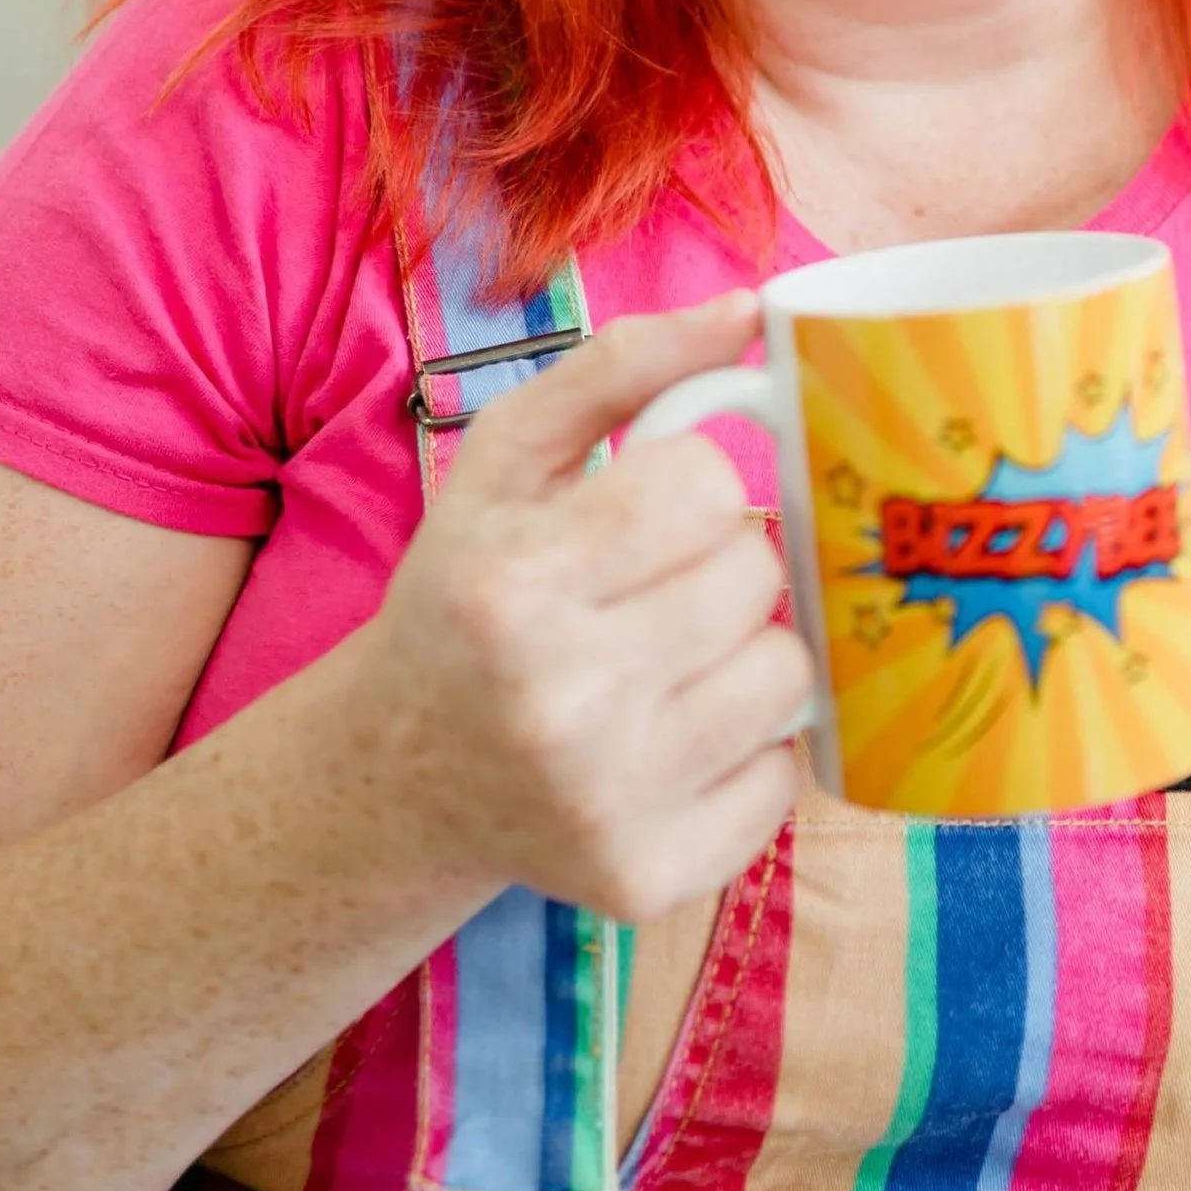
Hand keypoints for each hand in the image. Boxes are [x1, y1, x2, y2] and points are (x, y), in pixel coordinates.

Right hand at [351, 293, 809, 920]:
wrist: (401, 773)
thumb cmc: (468, 593)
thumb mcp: (511, 459)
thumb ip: (626, 367)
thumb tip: (751, 310)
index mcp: (514, 583)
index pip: (707, 484)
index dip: (693, 485)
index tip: (649, 510)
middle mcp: (558, 701)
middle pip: (756, 574)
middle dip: (726, 561)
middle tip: (661, 586)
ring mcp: (606, 803)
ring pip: (789, 676)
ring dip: (750, 651)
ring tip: (675, 657)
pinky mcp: (647, 879)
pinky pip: (786, 778)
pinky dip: (751, 749)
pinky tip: (678, 735)